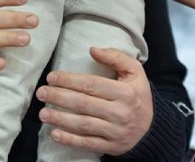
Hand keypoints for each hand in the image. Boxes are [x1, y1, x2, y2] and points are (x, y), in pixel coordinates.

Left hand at [36, 47, 151, 155]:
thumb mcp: (135, 71)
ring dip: (60, 119)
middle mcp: (120, 112)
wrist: (153, 127)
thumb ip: (115, 57)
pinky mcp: (111, 146)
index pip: (91, 84)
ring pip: (83, 124)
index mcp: (125, 92)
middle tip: (41, 93)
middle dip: (59, 98)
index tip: (52, 77)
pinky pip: (88, 143)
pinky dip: (70, 140)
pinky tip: (54, 134)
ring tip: (43, 113)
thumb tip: (93, 49)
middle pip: (83, 104)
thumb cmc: (137, 94)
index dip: (69, 80)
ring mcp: (115, 131)